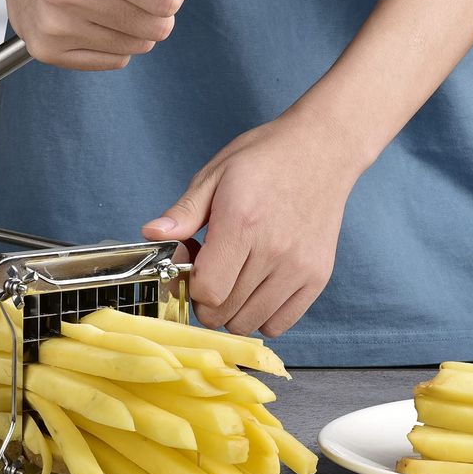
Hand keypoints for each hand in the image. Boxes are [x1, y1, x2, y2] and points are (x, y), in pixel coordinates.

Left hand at [142, 107, 361, 336]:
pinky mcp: (317, 277)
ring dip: (232, 310)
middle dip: (206, 299)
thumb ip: (184, 212)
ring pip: (249, 322)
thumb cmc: (265, 159)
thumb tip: (151, 234)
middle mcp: (274, 250)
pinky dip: (261, 316)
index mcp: (242, 223)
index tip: (193, 268)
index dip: (191, 286)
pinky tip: (256, 288)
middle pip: (224, 311)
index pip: (208, 290)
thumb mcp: (215, 174)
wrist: (322, 149)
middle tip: (212, 271)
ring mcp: (299, 267)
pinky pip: (279, 324)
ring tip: (235, 277)